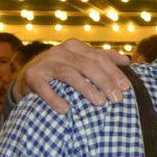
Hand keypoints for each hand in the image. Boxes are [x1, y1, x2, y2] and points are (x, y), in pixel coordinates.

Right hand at [13, 38, 130, 112]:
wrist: (29, 78)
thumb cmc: (62, 71)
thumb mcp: (81, 62)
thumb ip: (103, 59)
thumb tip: (126, 60)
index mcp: (74, 46)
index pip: (99, 58)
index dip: (114, 73)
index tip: (127, 88)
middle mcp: (59, 51)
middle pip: (87, 65)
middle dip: (104, 82)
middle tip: (117, 99)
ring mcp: (44, 63)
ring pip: (69, 74)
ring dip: (86, 89)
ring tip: (100, 103)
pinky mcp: (31, 76)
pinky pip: (43, 87)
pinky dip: (54, 98)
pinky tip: (66, 109)